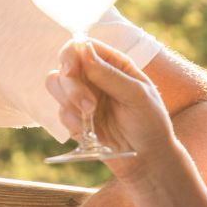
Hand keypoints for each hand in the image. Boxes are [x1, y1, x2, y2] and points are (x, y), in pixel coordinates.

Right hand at [48, 38, 181, 173]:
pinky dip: (71, 121)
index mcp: (113, 64)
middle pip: (64, 66)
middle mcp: (95, 77)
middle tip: (89, 106)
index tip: (70, 71)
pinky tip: (89, 131)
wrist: (148, 159)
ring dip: (70, 102)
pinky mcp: (76, 118)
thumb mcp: (137, 96)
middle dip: (71, 86)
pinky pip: (60, 112)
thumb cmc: (151, 123)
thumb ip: (109, 74)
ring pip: (56, 85)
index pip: (82, 46)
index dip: (71, 55)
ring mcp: (83, 96)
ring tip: (91, 117)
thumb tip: (84, 49)